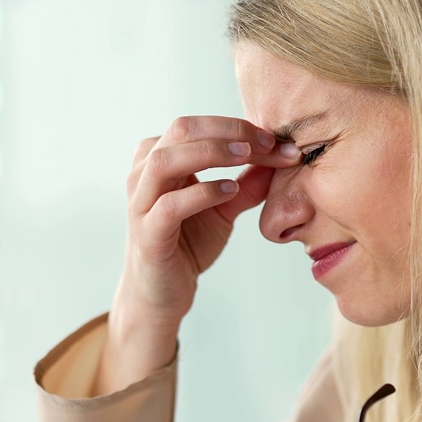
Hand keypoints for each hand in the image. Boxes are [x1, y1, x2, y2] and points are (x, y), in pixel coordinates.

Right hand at [96, 116, 300, 393]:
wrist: (162, 294)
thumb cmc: (188, 244)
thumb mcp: (224, 209)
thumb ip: (248, 184)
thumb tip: (281, 159)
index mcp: (161, 159)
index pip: (199, 126)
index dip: (239, 127)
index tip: (279, 141)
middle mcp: (144, 174)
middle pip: (181, 129)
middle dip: (229, 130)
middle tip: (267, 143)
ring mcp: (141, 203)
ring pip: (165, 160)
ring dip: (210, 152)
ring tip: (246, 156)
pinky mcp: (147, 234)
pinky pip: (169, 205)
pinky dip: (201, 192)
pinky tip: (230, 191)